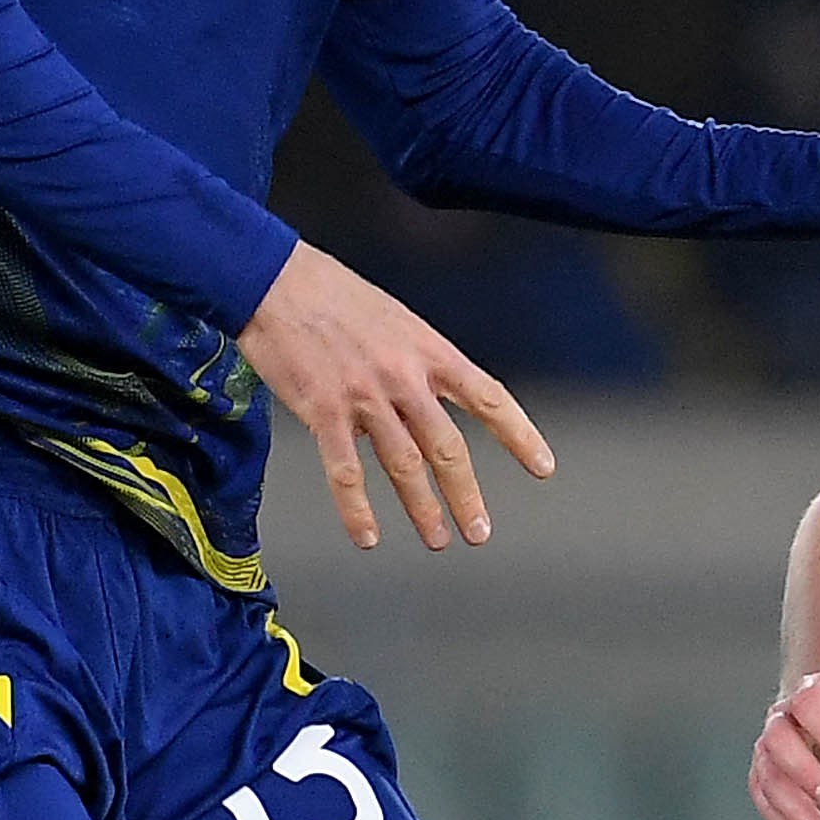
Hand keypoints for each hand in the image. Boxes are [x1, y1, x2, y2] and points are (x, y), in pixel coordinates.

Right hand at [237, 241, 553, 554]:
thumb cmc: (333, 295)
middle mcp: (404, 377)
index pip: (488, 398)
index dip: (520, 435)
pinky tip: (367, 536)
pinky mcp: (323, 411)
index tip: (542, 466)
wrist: (276, 279)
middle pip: (447, 447)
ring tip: (437, 539)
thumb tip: (422, 409)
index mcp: (429, 350)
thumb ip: (416, 364)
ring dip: (423, 509)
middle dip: (466, 495)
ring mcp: (364, 396)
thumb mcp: (396, 319)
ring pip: (403, 466)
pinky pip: (346, 472)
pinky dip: (357, 511)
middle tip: (479, 531)